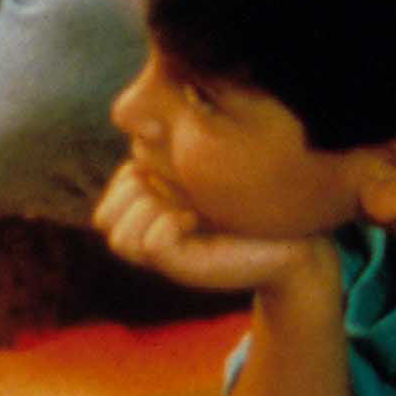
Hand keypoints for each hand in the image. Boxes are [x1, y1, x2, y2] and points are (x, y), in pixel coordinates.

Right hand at [94, 161, 326, 296]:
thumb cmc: (252, 200)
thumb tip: (139, 126)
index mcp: (153, 214)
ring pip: (120, 237)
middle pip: (104, 219)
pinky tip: (195, 219)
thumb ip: (167, 152)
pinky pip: (151, 243)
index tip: (169, 174)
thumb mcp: (200, 168)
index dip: (126, 182)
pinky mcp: (184, 269)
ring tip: (185, 210)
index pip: (107, 205)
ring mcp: (166, 257)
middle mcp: (153, 237)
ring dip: (148, 214)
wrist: (292, 240)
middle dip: (131, 196)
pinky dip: (168, 225)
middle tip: (173, 193)